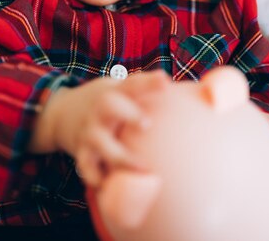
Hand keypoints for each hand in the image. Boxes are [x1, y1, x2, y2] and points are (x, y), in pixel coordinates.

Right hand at [34, 69, 170, 187]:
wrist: (60, 112)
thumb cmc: (107, 102)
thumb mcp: (122, 89)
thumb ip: (152, 91)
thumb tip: (209, 94)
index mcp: (115, 91)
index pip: (133, 83)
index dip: (148, 82)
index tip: (164, 81)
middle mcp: (101, 109)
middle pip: (110, 105)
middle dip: (128, 114)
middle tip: (147, 124)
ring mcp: (89, 131)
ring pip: (99, 142)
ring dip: (118, 155)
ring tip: (142, 169)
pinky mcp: (81, 151)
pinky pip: (86, 167)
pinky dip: (95, 177)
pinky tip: (108, 188)